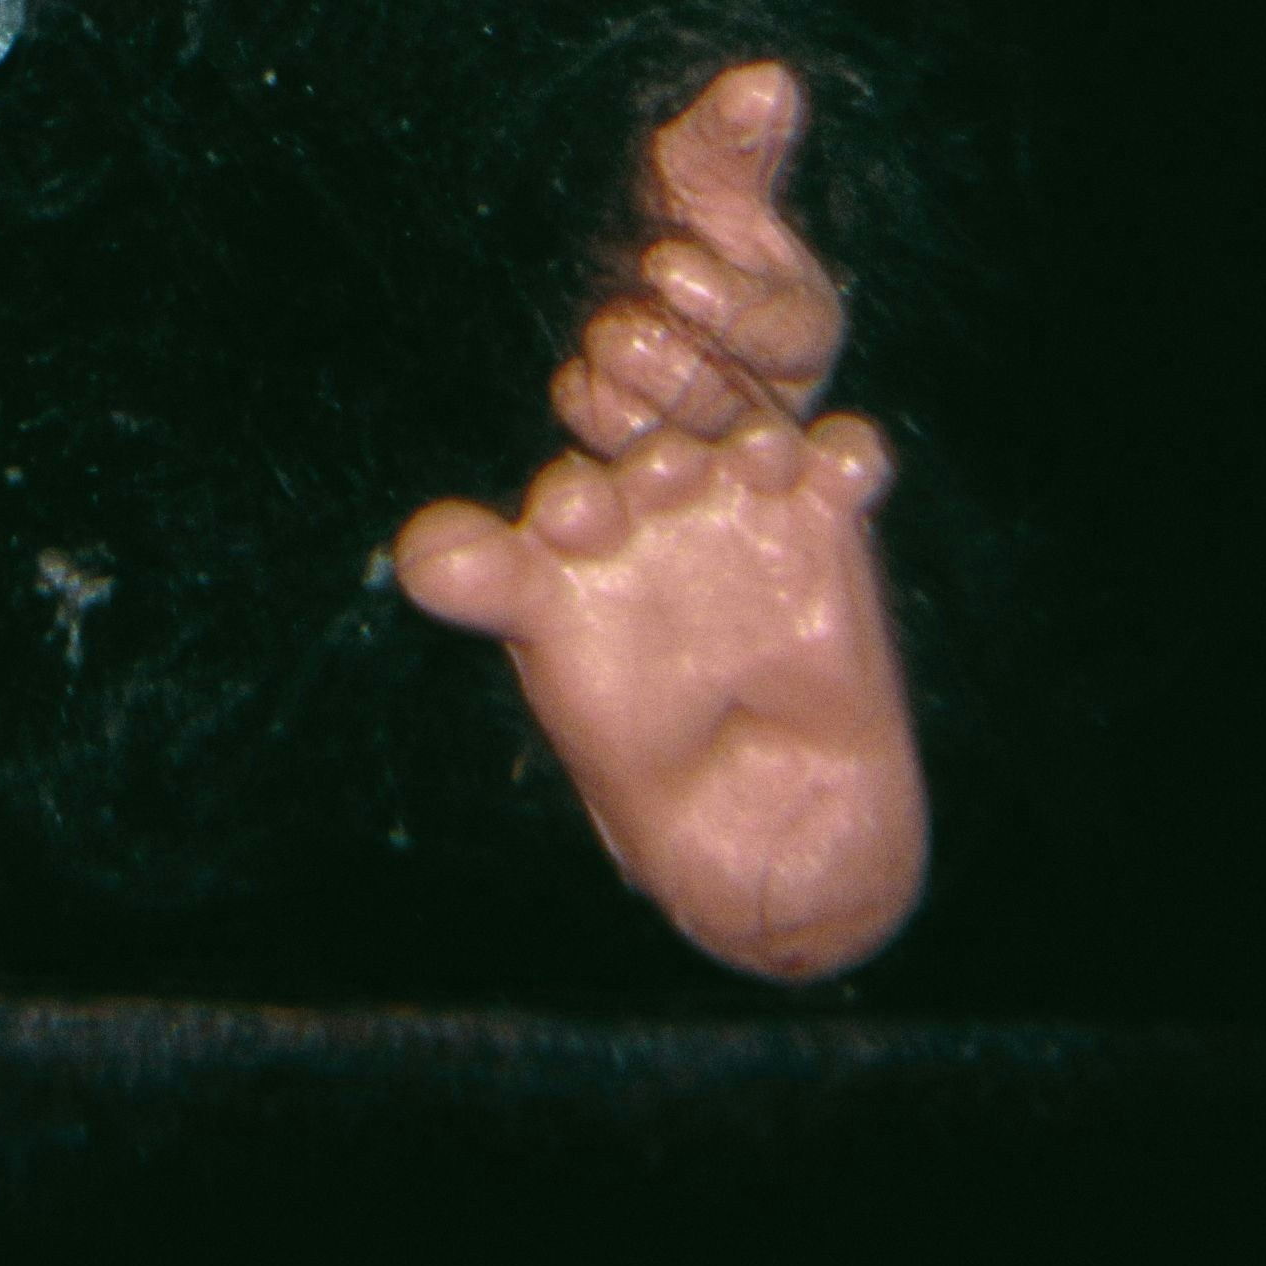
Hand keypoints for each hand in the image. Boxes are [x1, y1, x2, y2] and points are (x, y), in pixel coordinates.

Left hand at [397, 415, 926, 983]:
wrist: (784, 820)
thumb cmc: (664, 781)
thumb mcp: (587, 735)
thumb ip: (512, 627)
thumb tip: (417, 564)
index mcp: (555, 571)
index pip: (526, 526)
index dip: (535, 517)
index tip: (561, 530)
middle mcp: (636, 518)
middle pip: (640, 469)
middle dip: (649, 469)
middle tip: (665, 486)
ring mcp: (727, 509)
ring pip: (738, 446)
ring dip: (749, 445)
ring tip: (761, 462)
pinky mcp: (819, 519)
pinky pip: (839, 462)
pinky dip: (848, 454)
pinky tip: (849, 468)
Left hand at [553, 60, 846, 457]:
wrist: (602, 252)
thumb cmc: (671, 207)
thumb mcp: (695, 166)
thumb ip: (731, 135)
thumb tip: (767, 82)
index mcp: (800, 319)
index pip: (788, 332)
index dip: (726, 305)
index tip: (663, 264)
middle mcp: (768, 388)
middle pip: (736, 400)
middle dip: (670, 358)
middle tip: (614, 316)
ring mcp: (709, 429)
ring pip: (683, 433)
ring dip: (631, 383)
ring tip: (598, 336)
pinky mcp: (652, 451)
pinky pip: (629, 452)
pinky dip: (598, 413)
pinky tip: (574, 380)